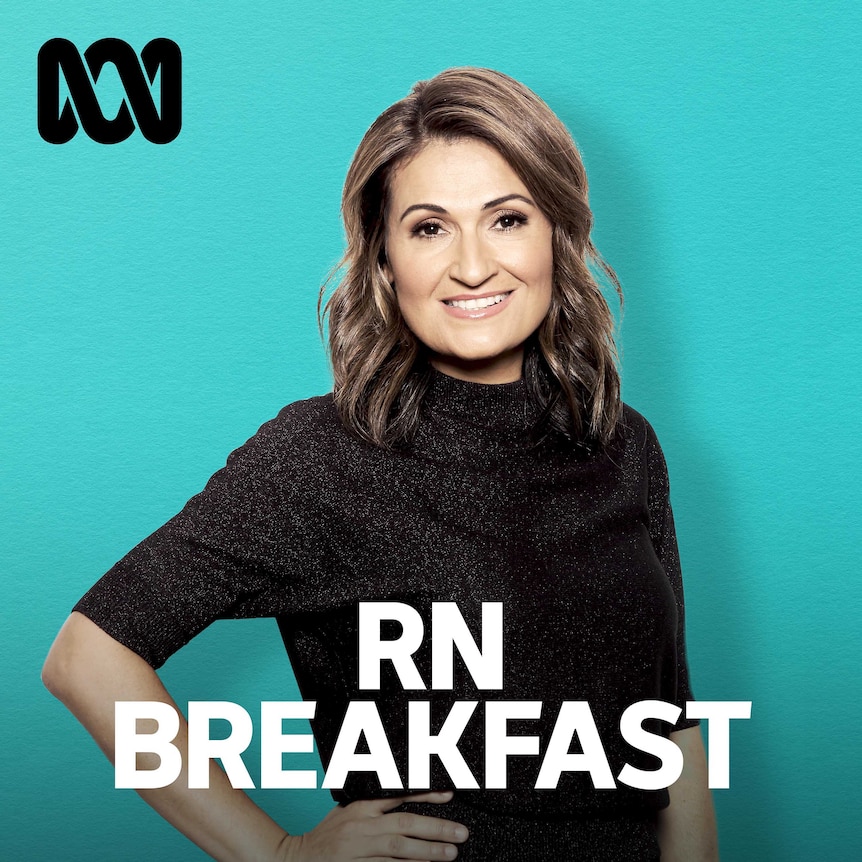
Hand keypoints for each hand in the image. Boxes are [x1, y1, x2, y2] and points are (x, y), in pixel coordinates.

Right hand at [282, 791, 467, 860]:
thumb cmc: (327, 835)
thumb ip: (374, 805)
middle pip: (405, 824)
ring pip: (400, 849)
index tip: (450, 795)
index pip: (399, 795)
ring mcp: (361, 850)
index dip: (426, 795)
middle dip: (436, 828)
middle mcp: (363, 826)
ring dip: (428, 851)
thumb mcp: (347, 810)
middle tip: (460, 833)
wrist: (298, 859)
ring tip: (451, 853)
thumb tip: (406, 797)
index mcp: (362, 806)